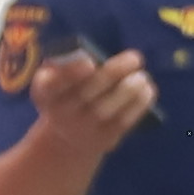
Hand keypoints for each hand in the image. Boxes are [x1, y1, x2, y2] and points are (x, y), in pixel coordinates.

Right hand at [30, 50, 157, 158]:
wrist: (68, 136)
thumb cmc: (66, 94)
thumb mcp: (57, 78)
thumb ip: (68, 64)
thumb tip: (89, 54)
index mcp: (45, 92)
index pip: (54, 83)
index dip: (72, 73)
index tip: (90, 62)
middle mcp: (61, 113)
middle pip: (87, 93)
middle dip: (113, 74)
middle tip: (135, 58)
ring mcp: (83, 129)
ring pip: (107, 109)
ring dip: (128, 90)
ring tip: (142, 76)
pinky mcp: (103, 139)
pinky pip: (122, 122)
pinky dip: (138, 105)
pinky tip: (147, 90)